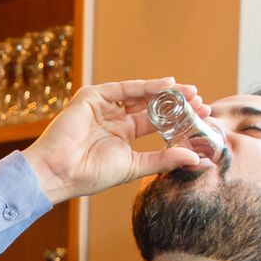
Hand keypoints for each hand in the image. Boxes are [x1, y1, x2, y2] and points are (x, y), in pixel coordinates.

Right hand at [21, 78, 211, 204]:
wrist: (59, 172)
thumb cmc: (90, 175)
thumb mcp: (134, 166)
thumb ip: (164, 160)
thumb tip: (198, 160)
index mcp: (121, 136)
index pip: (154, 122)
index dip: (177, 120)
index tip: (201, 118)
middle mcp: (113, 119)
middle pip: (150, 106)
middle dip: (175, 104)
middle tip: (201, 103)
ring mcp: (103, 106)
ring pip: (140, 94)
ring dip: (166, 93)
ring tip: (191, 93)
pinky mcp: (92, 97)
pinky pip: (125, 88)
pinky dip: (146, 85)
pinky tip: (167, 85)